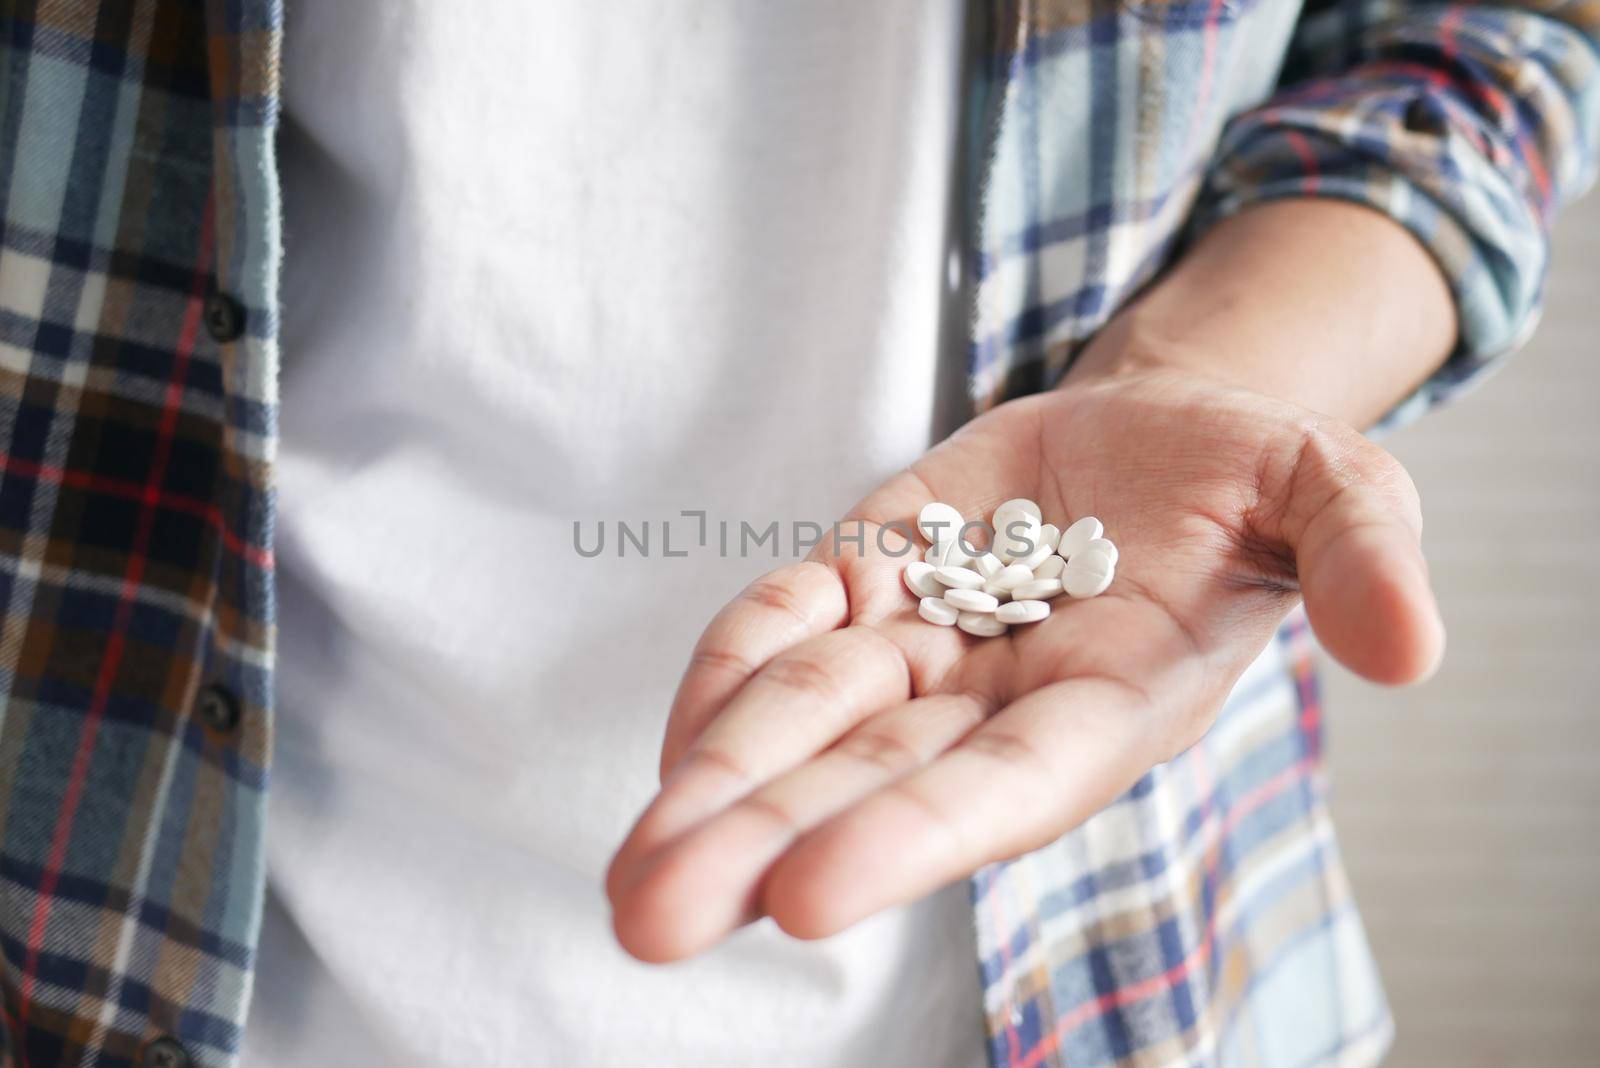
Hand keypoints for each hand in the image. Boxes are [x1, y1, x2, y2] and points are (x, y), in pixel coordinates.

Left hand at [605, 366, 1443, 961]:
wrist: (1163, 427)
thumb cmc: (1252, 479)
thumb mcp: (1335, 490)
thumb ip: (1360, 558)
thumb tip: (1413, 649)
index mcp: (1116, 702)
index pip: (1010, 785)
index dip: (915, 836)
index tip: (807, 895)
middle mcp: (1007, 696)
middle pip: (876, 780)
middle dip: (766, 844)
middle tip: (651, 916)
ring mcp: (931, 639)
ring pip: (812, 720)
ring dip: (721, 783)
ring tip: (635, 869)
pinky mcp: (877, 573)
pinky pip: (792, 626)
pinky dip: (734, 670)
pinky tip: (678, 736)